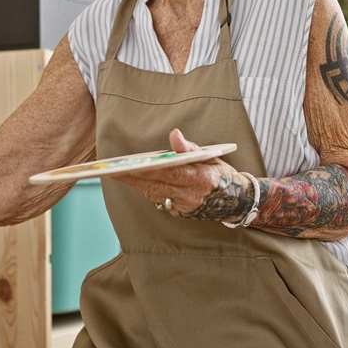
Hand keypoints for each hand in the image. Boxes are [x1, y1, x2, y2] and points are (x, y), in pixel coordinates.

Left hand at [117, 128, 252, 221]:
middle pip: (154, 186)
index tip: (125, 165)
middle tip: (111, 170)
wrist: (236, 200)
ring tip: (118, 174)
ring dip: (135, 185)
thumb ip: (189, 148)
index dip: (144, 169)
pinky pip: (159, 201)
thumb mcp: (210, 156)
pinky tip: (135, 183)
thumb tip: (174, 135)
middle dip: (131, 178)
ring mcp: (185, 207)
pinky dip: (146, 192)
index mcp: (200, 178)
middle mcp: (191, 195)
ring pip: (153, 195)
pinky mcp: (181, 213)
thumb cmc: (222, 174)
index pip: (167, 173)